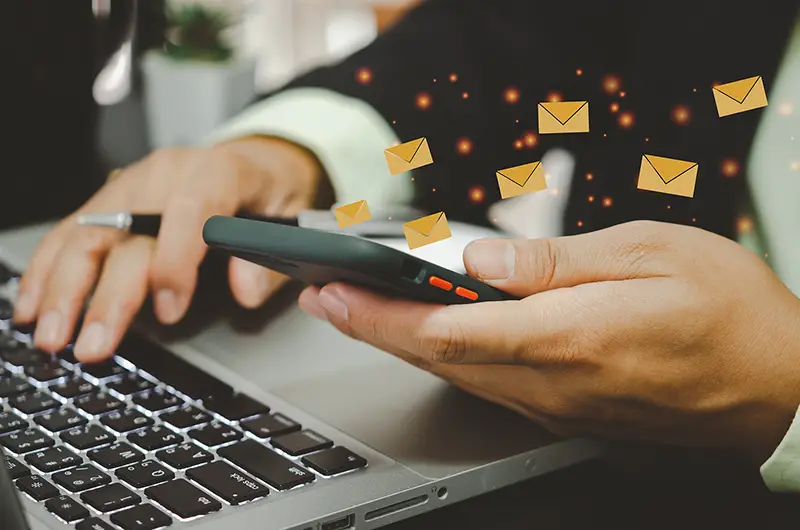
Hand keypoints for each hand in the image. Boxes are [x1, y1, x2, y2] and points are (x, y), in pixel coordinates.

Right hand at [14, 136, 325, 361]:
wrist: (254, 159)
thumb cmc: (270, 190)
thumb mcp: (291, 216)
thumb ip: (271, 256)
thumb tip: (246, 290)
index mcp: (216, 171)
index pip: (189, 211)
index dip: (175, 261)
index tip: (171, 310)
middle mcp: (167, 174)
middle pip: (126, 231)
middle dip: (105, 293)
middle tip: (91, 344)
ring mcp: (134, 185)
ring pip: (88, 233)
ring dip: (65, 288)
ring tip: (51, 334)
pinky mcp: (112, 200)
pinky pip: (72, 231)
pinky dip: (49, 270)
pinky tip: (33, 304)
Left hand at [298, 221, 799, 462]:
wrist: (778, 384)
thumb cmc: (726, 309)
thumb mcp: (650, 253)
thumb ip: (558, 262)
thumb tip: (480, 263)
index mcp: (570, 334)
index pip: (447, 330)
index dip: (380, 311)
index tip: (333, 289)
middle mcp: (553, 381)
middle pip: (437, 358)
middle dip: (369, 326)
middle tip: (320, 297)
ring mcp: (557, 403)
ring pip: (456, 374)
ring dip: (397, 342)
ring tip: (355, 310)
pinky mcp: (565, 409)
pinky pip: (487, 384)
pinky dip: (442, 357)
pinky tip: (423, 336)